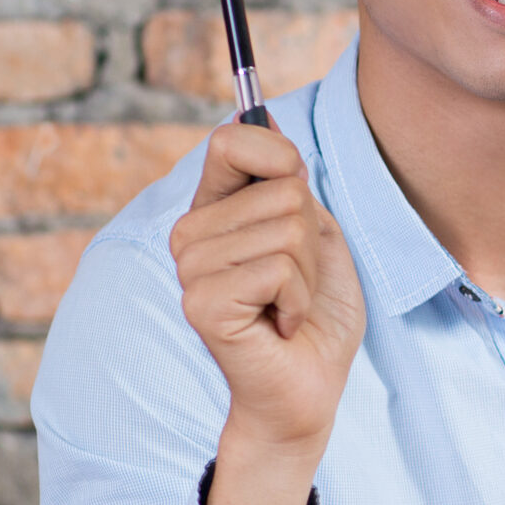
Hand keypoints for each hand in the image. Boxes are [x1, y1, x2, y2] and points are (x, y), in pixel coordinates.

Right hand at [168, 120, 363, 504]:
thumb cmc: (314, 316)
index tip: (297, 197)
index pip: (234, 140)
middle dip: (310, 240)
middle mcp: (191, 235)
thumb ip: (288, 180)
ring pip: (284, 231)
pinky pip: (277, 270)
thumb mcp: (315, 235)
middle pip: (280, 190)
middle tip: (296, 284)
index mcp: (214, 211)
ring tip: (289, 306)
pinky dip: (299, 300)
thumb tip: (261, 114)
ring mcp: (190, 270)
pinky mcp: (203, 304)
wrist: (309, 390)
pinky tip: (282, 326)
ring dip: (307, 275)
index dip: (281, 159)